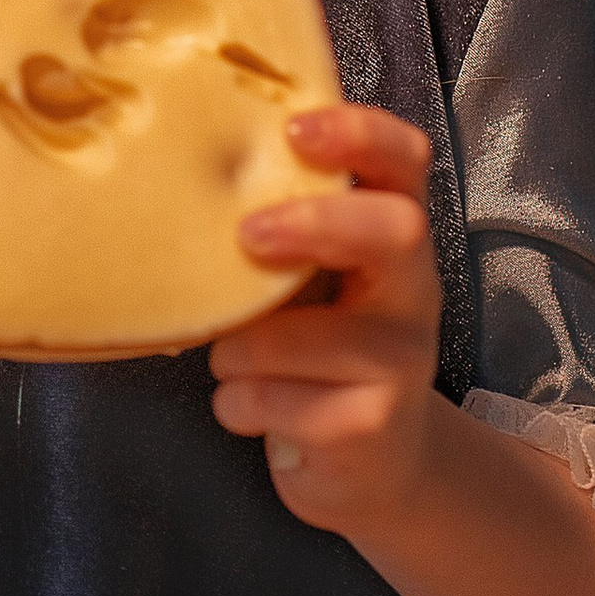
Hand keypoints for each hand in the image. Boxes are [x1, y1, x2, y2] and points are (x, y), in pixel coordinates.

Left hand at [210, 103, 440, 535]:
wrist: (374, 468)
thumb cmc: (321, 352)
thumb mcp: (314, 283)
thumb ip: (282, 229)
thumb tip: (181, 174)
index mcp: (394, 240)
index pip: (406, 160)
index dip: (360, 131)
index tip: (293, 127)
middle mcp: (413, 293)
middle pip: (398, 229)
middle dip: (316, 223)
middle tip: (249, 236)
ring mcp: (400, 363)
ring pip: (296, 339)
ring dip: (237, 350)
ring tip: (233, 362)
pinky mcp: (371, 427)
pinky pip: (271, 402)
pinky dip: (237, 404)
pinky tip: (250, 408)